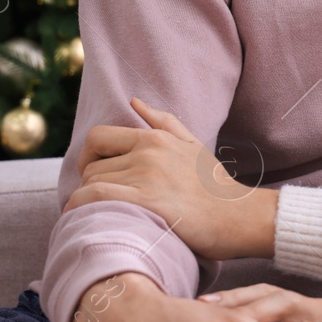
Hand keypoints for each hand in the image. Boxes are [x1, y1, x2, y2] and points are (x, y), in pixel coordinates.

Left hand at [67, 97, 278, 259]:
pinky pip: (95, 198)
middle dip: (90, 185)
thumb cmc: (216, 186)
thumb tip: (134, 101)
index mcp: (155, 138)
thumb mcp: (193, 144)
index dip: (88, 157)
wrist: (240, 215)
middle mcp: (147, 152)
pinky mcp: (146, 201)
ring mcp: (146, 176)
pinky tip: (86, 220)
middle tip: (99, 203)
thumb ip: (164, 121)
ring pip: (91, 184)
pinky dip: (81, 208)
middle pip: (92, 166)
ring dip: (87, 202)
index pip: (98, 137)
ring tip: (97, 215)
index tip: (94, 175)